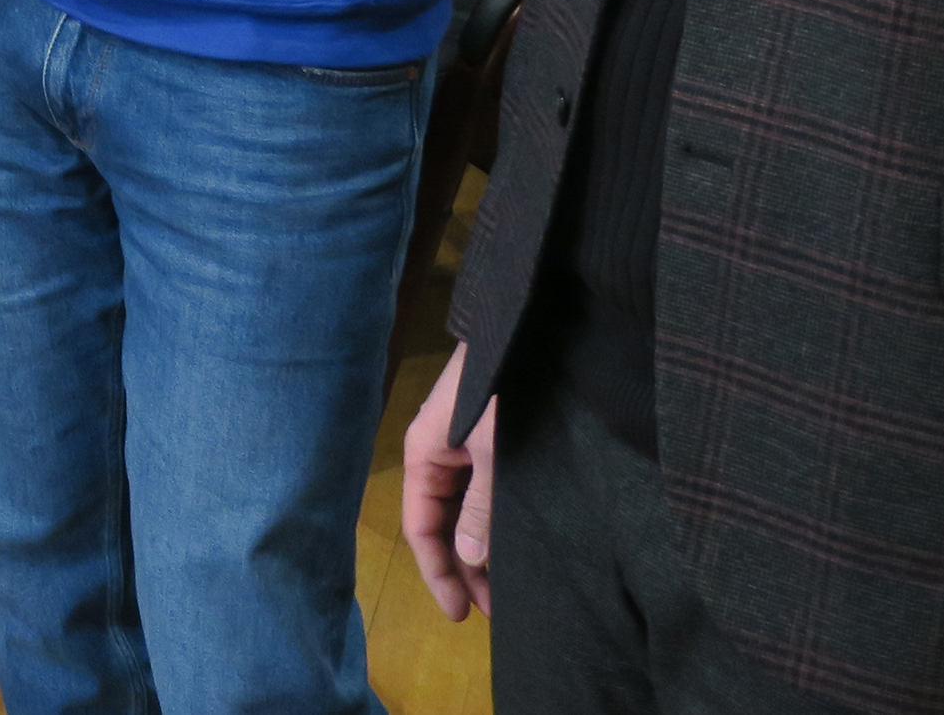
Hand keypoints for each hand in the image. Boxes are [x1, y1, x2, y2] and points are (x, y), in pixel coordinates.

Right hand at [400, 343, 495, 620]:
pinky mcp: (490, 441)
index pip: (420, 527)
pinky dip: (495, 523)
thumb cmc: (500, 385)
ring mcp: (464, 448)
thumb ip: (482, 503)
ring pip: (465, 512)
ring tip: (505, 587)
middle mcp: (439, 455)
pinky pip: (484, 493)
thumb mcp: (492, 448)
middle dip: (462, 569)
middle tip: (493, 610)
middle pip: (442, 524)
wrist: (523, 328)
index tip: (460, 614)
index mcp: (424, 455)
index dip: (437, 572)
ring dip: (480, 549)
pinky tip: (513, 545)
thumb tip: (469, 556)